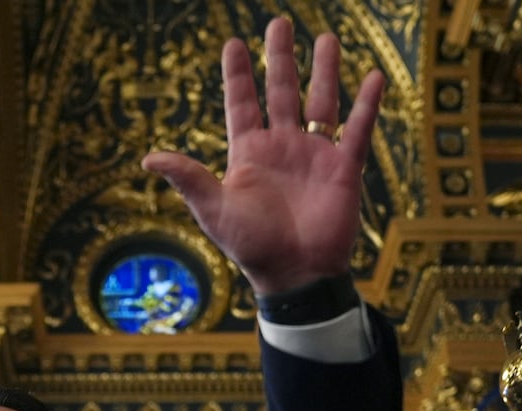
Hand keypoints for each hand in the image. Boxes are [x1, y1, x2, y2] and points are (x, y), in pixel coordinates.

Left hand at [142, 18, 384, 294]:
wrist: (296, 275)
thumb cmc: (252, 247)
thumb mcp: (215, 210)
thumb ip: (188, 179)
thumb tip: (148, 159)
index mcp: (249, 154)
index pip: (242, 104)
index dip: (238, 75)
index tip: (234, 43)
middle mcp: (282, 148)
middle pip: (282, 92)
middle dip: (281, 58)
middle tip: (280, 22)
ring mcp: (314, 155)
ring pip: (321, 102)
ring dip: (324, 70)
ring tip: (326, 38)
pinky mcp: (344, 168)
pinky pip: (357, 129)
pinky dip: (366, 104)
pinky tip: (372, 76)